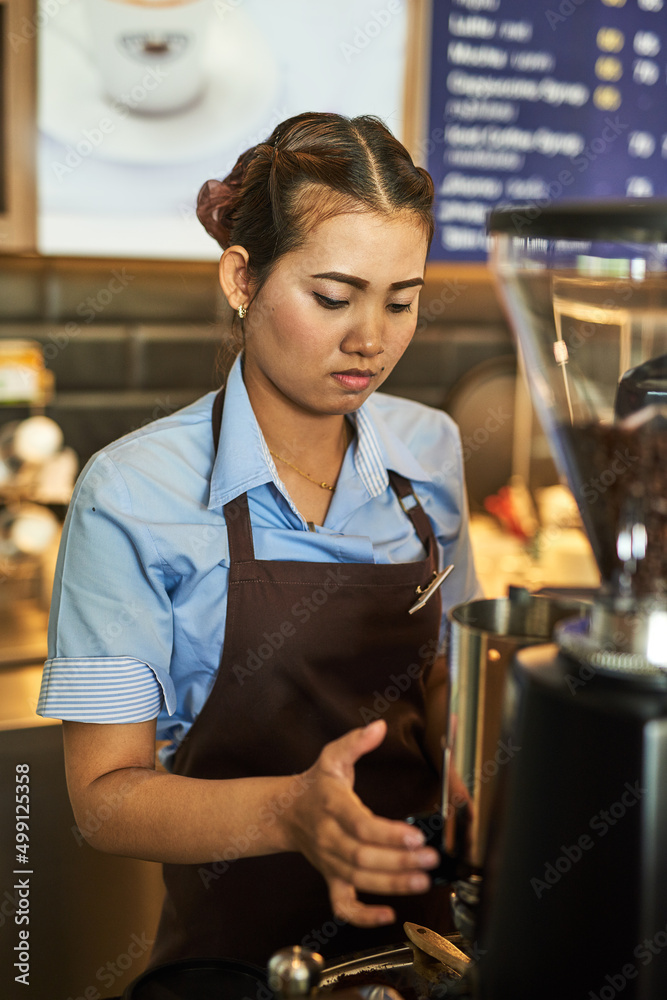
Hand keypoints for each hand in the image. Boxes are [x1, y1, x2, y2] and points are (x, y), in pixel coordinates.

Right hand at [284, 719, 440, 927]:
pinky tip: (388, 915)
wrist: (284, 812)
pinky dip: (363, 916)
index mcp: (332, 805)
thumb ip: (356, 742)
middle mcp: (328, 837)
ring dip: (392, 884)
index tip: (415, 835)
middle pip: (362, 856)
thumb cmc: (315, 784)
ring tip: (422, 880)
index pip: (360, 825)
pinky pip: (342, 904)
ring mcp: (329, 860)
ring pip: (358, 879)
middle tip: (429, 859)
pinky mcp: (330, 877)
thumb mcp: (333, 756)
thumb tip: (379, 726)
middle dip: (398, 861)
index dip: (388, 834)